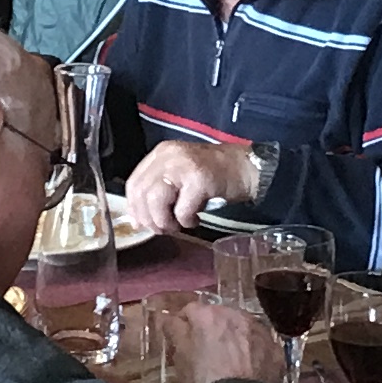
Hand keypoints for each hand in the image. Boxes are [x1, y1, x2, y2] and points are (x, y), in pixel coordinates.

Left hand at [123, 138, 254, 234]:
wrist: (248, 168)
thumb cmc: (214, 175)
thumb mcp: (180, 177)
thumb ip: (158, 192)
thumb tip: (138, 221)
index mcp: (161, 154)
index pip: (133, 183)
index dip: (135, 208)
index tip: (143, 223)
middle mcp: (168, 155)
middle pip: (142, 194)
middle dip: (150, 219)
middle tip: (165, 229)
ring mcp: (183, 165)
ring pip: (156, 201)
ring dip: (166, 221)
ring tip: (179, 225)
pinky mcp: (199, 179)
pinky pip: (182, 210)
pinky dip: (187, 221)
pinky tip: (196, 219)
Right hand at [165, 293, 288, 382]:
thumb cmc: (203, 382)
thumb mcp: (180, 357)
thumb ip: (175, 331)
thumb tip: (170, 319)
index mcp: (208, 315)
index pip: (190, 311)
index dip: (185, 325)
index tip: (182, 339)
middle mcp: (236, 315)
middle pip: (220, 316)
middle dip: (213, 328)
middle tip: (207, 350)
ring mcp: (259, 331)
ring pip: (243, 327)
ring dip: (235, 337)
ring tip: (231, 359)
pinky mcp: (276, 348)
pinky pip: (260, 343)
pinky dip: (254, 350)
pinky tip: (249, 367)